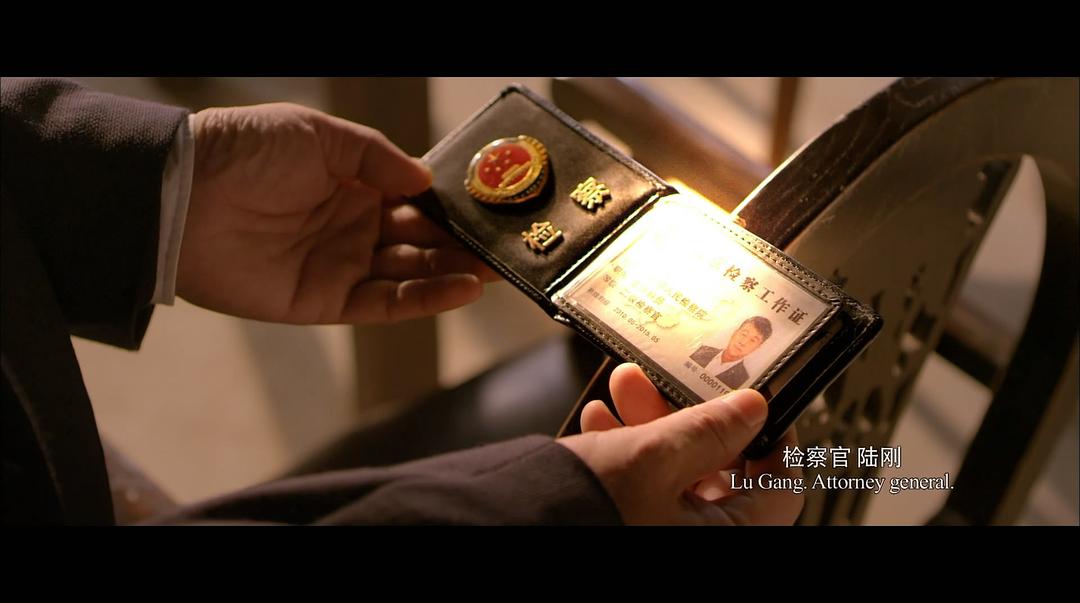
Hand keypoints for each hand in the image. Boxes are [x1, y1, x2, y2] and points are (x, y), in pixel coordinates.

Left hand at [177, 103, 497, 323]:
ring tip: (498, 269)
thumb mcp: (318, 133)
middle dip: (463, 244)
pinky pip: (385, 305)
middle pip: (420, 241)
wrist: (182, 195)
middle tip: (508, 246)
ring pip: (411, 275)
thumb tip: (426, 182)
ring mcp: (340, 265)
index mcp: (350, 184)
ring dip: (455, 273)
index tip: (492, 208)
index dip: (451, 206)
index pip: (414, 199)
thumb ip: (377, 156)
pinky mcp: (325, 301)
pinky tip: (464, 287)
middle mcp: (351, 227)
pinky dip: (427, 300)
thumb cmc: (244, 150)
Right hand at [558, 363, 803, 524]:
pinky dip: (627, 452)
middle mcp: (699, 545)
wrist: (508, 528)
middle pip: (721, 472)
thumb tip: (753, 408)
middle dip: (689, 416)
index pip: (780, 486)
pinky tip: (600, 421)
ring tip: (622, 389)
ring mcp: (662, 538)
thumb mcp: (653, 456)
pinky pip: (644, 490)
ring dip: (651, 424)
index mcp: (727, 540)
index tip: (754, 398)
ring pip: (677, 476)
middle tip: (671, 379)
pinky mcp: (629, 528)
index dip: (771, 434)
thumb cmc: (586, 511)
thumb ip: (709, 428)